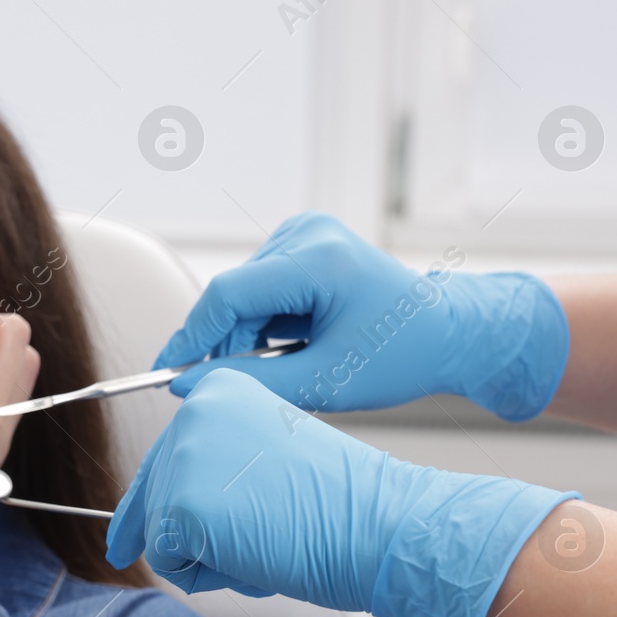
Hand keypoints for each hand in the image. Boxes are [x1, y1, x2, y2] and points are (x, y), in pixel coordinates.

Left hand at [105, 369, 578, 616]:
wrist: (380, 523)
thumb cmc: (343, 504)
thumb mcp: (266, 462)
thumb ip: (214, 470)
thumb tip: (152, 520)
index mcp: (219, 390)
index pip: (163, 457)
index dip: (147, 508)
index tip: (124, 541)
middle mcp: (193, 411)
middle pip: (152, 494)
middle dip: (184, 538)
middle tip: (244, 548)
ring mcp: (185, 455)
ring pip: (159, 532)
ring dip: (204, 558)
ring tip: (266, 544)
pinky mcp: (182, 502)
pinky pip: (168, 562)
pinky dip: (205, 577)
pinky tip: (254, 559)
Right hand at [156, 211, 568, 420]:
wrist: (447, 331)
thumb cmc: (401, 354)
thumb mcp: (327, 380)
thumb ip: (253, 381)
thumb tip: (186, 383)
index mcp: (320, 260)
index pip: (229, 294)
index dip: (193, 336)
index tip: (168, 372)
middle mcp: (308, 233)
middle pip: (233, 294)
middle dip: (226, 343)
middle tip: (236, 383)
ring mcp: (305, 232)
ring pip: (241, 292)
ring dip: (246, 334)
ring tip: (287, 362)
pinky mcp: (303, 241)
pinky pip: (259, 286)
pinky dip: (262, 320)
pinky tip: (291, 341)